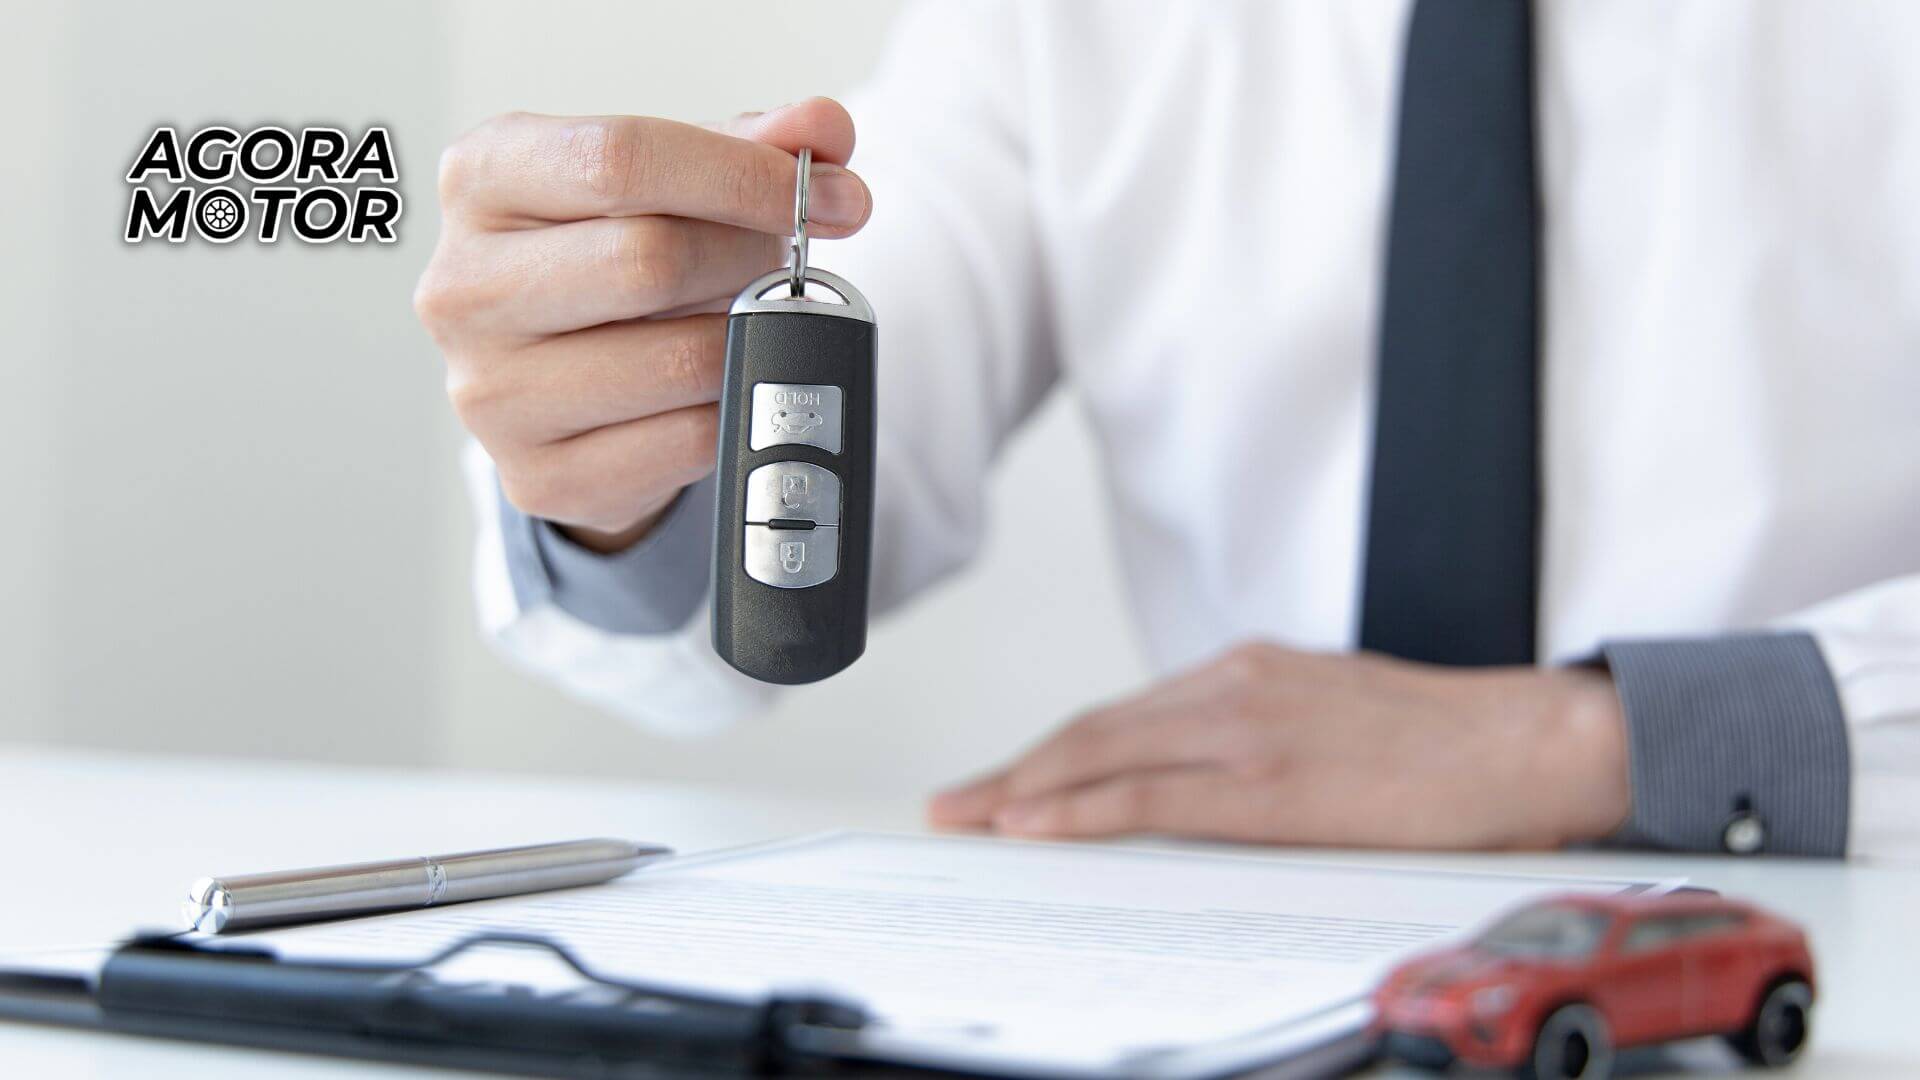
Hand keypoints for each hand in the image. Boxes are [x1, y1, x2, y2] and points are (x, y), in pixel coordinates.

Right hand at [415, 100, 871, 551]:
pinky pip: (689, 441)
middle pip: (649, 259)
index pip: (622, 159)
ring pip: (678, 360)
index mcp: (483, 179)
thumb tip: (824, 128)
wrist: (558, 387)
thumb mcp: (667, 183)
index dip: (744, 176)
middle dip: (751, 258)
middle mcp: (464, 285)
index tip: (834, 195)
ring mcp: (491, 392)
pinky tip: (721, 386)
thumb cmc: (611, 262)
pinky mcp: (538, 477)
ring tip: (747, 322)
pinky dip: (732, 410)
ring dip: (747, 340)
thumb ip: (747, 143)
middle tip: (789, 264)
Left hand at [929, 642, 1629, 849]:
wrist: (1525, 743)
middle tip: (955, 804)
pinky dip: (1080, 809)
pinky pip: (1149, 793)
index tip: (1005, 779)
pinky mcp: (1268, 778)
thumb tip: (1206, 783)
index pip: (1123, 718)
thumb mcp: (1330, 716)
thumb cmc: (1444, 742)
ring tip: (971, 819)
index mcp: (1248, 674)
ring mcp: (1245, 727)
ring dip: (1024, 791)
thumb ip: (1260, 738)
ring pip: (1102, 756)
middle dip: (1015, 772)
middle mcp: (1233, 688)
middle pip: (1093, 732)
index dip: (1053, 753)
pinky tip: (1035, 825)